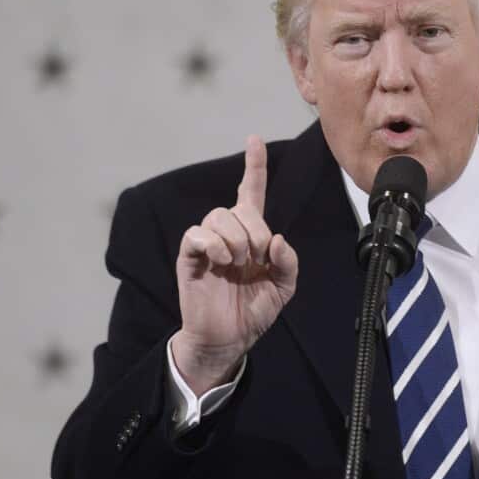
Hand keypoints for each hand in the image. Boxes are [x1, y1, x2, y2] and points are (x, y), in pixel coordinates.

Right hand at [172, 136, 298, 395]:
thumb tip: (277, 239)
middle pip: (238, 207)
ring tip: (238, 264)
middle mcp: (228, 234)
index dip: (254, 166)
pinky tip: (222, 261)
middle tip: (257, 258)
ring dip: (236, 239)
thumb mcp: (283, 287)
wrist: (230, 338)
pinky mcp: (190, 257)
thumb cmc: (253, 310)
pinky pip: (197, 234)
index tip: (254, 140)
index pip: (251, 192)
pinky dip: (213, 244)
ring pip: (218, 216)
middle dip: (255, 230)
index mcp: (251, 235)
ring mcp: (207, 244)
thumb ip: (288, 261)